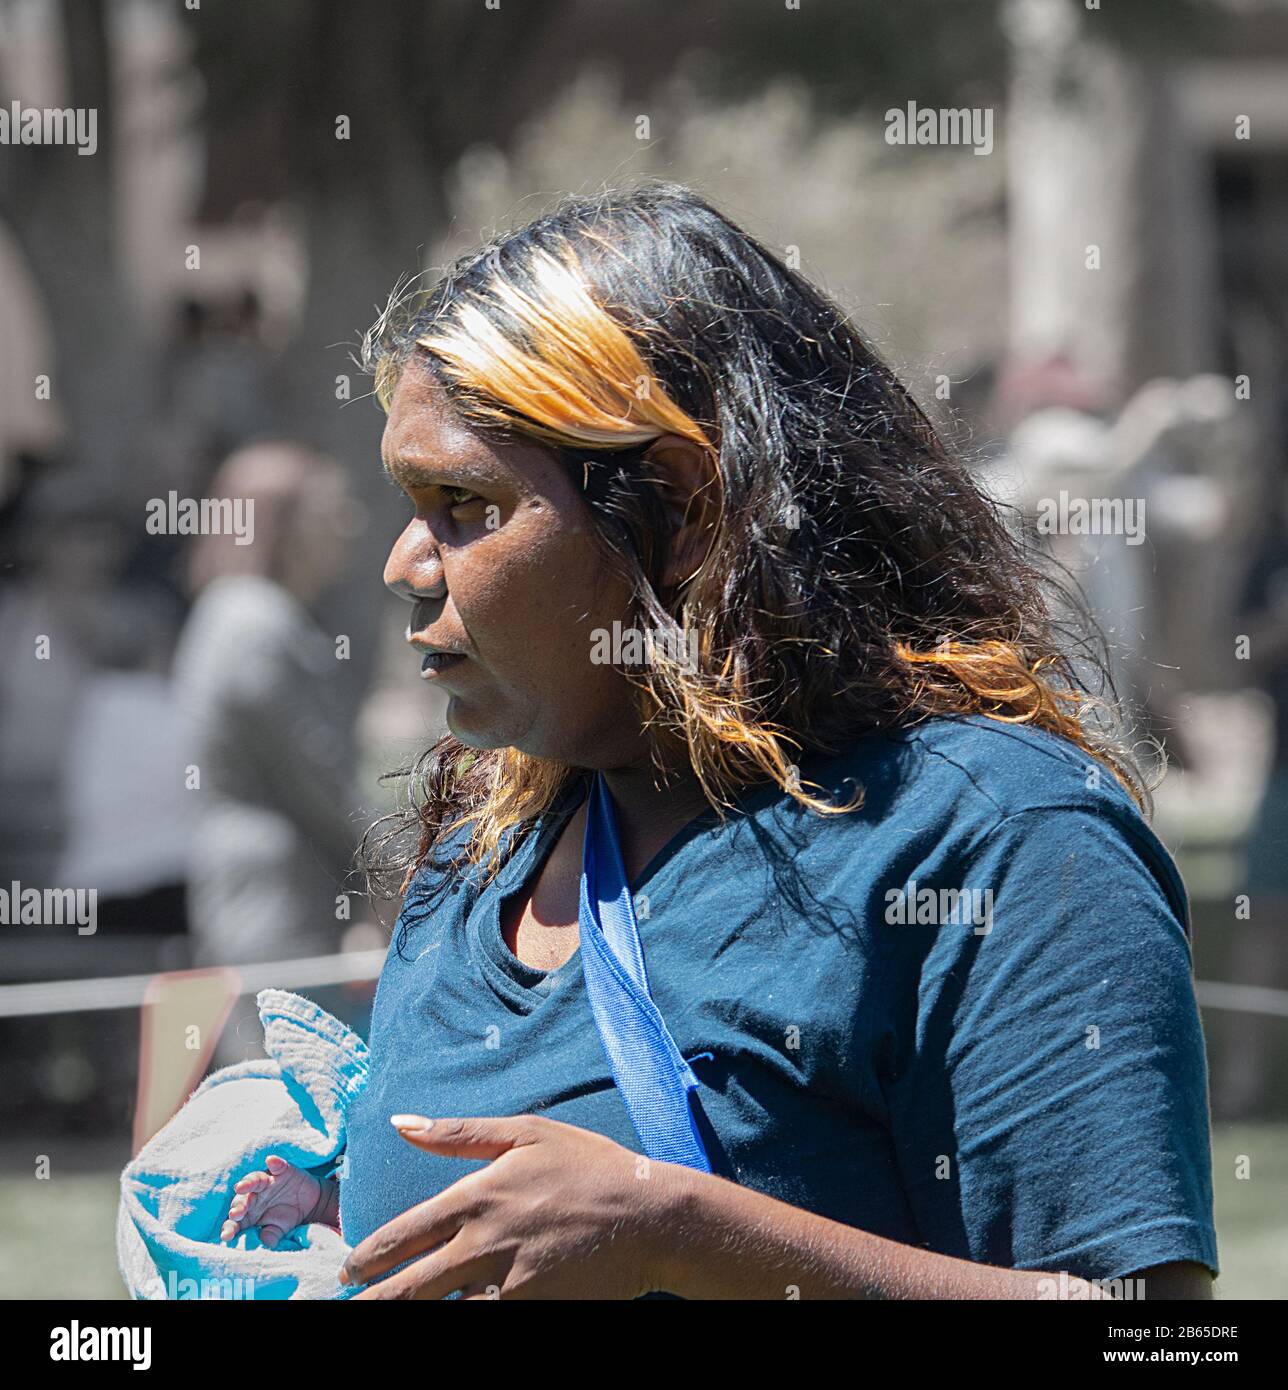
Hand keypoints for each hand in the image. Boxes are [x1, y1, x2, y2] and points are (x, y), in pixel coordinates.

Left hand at [220, 1154, 334, 1247]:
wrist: (310, 1203)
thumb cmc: (288, 1217)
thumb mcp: (279, 1229)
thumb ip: (271, 1235)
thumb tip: (264, 1241)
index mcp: (249, 1213)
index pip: (235, 1220)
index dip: (230, 1227)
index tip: (226, 1236)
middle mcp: (254, 1195)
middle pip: (242, 1199)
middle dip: (238, 1206)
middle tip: (235, 1213)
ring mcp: (268, 1182)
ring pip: (254, 1180)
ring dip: (248, 1183)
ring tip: (241, 1187)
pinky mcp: (282, 1171)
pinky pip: (277, 1165)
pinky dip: (274, 1163)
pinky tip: (270, 1161)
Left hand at [342, 1114, 686, 1298]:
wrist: (649, 1214)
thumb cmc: (588, 1166)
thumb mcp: (526, 1133)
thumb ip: (459, 1131)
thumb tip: (402, 1122)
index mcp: (478, 1196)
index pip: (404, 1234)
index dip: (368, 1257)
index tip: (350, 1269)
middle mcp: (485, 1243)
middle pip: (411, 1287)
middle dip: (375, 1300)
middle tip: (354, 1305)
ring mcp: (509, 1283)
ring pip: (444, 1311)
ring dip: (413, 1315)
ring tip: (391, 1315)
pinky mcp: (533, 1310)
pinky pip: (485, 1320)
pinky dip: (464, 1319)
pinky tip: (452, 1315)